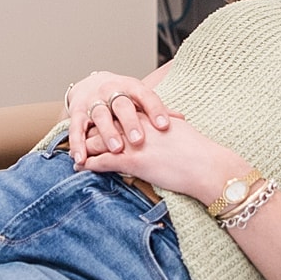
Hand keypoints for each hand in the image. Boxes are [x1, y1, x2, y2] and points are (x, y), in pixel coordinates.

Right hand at [63, 71, 176, 167]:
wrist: (90, 85)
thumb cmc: (122, 97)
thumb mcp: (138, 98)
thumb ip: (156, 109)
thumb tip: (181, 118)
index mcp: (130, 87)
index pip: (145, 96)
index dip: (155, 110)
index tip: (165, 126)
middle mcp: (111, 91)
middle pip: (121, 105)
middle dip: (130, 122)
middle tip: (139, 140)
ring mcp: (93, 101)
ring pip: (100, 115)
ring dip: (107, 133)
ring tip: (116, 150)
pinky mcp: (76, 112)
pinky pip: (76, 128)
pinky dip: (78, 144)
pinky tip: (82, 158)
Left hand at [82, 114, 250, 207]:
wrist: (206, 165)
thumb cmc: (200, 152)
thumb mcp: (181, 133)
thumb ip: (170, 127)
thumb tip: (170, 129)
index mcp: (150, 117)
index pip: (121, 113)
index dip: (108, 117)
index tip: (98, 120)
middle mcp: (138, 126)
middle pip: (106, 123)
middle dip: (91, 129)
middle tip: (79, 133)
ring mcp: (133, 143)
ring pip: (100, 141)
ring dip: (85, 146)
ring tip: (74, 152)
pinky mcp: (132, 161)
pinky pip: (103, 162)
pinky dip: (88, 164)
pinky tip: (79, 167)